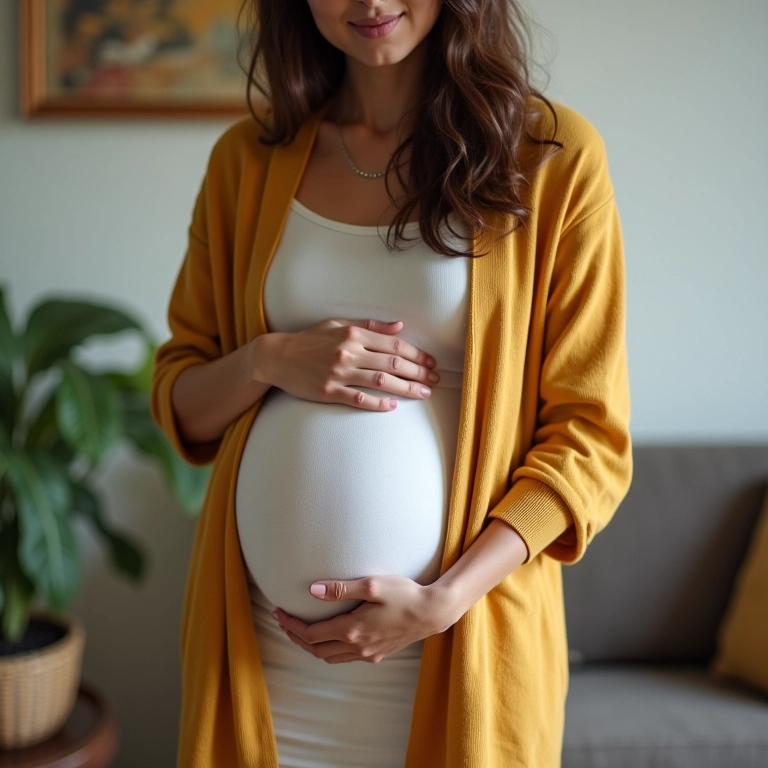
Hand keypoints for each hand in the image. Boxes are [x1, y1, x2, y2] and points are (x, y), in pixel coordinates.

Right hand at [258, 318, 440, 410]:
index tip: (431, 363)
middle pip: (392, 362)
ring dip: (406, 388)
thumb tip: (399, 326)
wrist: (277, 357)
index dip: (416, 354)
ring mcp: (338, 373)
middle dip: (418, 373)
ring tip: (423, 394)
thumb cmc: (310, 339)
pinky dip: (377, 403)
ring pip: (381, 381)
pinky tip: (393, 406)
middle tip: (435, 380)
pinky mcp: (329, 392)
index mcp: (352, 333)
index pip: (393, 344)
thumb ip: (370, 325)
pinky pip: (358, 399)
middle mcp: (348, 352)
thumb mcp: (338, 324)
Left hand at [270, 575, 456, 663]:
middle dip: (295, 637)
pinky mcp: (377, 655)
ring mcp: (367, 654)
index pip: (310, 634)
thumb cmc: (404, 594)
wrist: (432, 612)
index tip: (279, 612)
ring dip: (311, 646)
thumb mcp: (372, 585)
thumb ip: (340, 589)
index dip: (291, 625)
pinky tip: (330, 638)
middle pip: (315, 649)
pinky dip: (329, 650)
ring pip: (329, 657)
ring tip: (300, 630)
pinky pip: (345, 658)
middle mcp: (357, 647)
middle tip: (283, 621)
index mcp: (352, 630)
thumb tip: (312, 591)